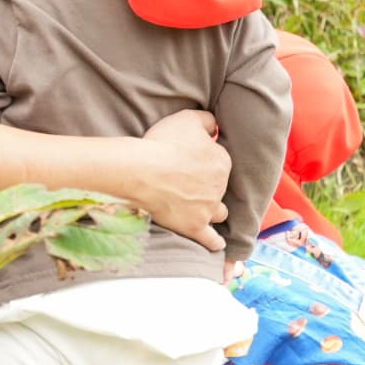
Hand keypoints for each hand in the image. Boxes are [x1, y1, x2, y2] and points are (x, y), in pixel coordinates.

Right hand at [135, 110, 230, 250]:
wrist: (143, 171)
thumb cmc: (163, 143)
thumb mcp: (187, 119)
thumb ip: (207, 120)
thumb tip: (216, 126)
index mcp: (221, 161)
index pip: (219, 162)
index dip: (205, 161)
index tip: (191, 161)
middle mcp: (220, 187)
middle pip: (219, 187)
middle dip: (208, 186)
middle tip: (187, 182)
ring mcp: (208, 209)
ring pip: (219, 212)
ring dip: (213, 211)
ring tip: (203, 210)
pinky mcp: (194, 226)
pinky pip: (211, 239)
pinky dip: (215, 242)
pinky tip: (217, 245)